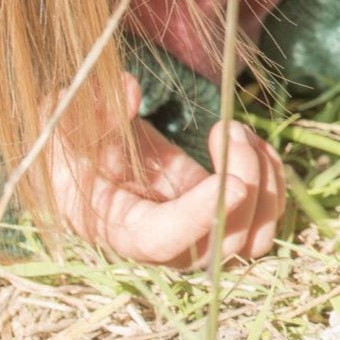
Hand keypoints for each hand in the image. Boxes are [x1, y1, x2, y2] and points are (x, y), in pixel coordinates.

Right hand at [47, 74, 286, 267]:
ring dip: (266, 185)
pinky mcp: (218, 214)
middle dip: (244, 181)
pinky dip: (272, 180)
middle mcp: (159, 243)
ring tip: (240, 133)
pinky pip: (264, 219)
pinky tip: (250, 142)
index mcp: (114, 224)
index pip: (161, 241)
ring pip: (253, 241)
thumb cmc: (75, 136)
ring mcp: (194, 233)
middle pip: (221, 246)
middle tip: (230, 128)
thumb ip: (90, 106)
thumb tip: (130, 93)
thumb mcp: (67, 117)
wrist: (91, 150)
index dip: (200, 218)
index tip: (235, 184)